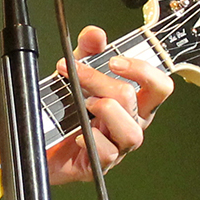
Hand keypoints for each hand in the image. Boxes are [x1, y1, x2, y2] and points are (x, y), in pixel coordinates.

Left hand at [45, 25, 174, 183]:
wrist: (40, 141)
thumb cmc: (64, 111)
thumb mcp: (75, 74)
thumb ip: (86, 51)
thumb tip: (95, 34)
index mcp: (133, 103)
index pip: (159, 87)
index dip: (143, 71)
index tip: (115, 61)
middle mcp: (130, 124)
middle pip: (135, 101)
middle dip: (102, 82)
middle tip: (78, 75)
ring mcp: (117, 146)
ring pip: (131, 131)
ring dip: (104, 111)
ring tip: (85, 105)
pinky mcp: (99, 165)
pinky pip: (108, 153)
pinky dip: (92, 140)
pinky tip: (78, 134)